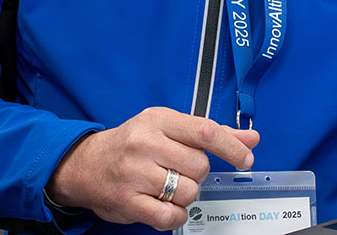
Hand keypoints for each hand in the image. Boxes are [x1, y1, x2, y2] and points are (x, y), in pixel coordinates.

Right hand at [45, 106, 260, 230]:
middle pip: (200, 166)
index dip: (232, 147)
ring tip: (168, 185)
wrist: (86, 164)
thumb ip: (209, 134)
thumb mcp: (167, 127)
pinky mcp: (128, 201)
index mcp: (157, 120)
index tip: (246, 158)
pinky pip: (171, 216)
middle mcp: (145, 144)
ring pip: (188, 192)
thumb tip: (250, 138)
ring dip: (185, 194)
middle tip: (179, 169)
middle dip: (197, 172)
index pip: (205, 131)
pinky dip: (176, 215)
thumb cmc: (132, 144)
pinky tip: (166, 204)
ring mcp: (135, 173)